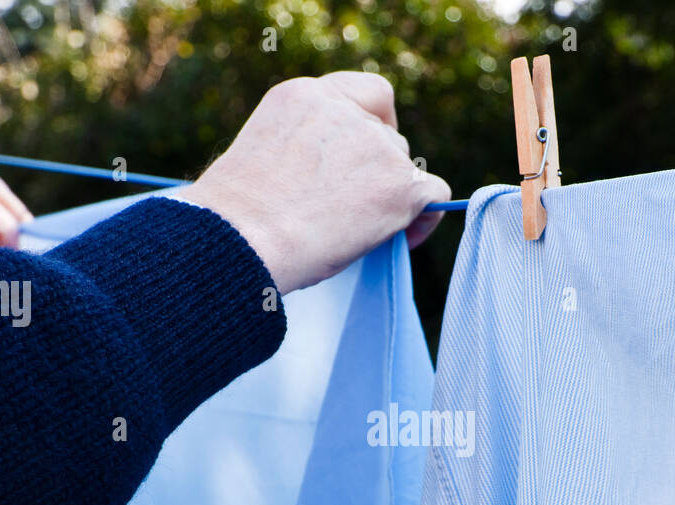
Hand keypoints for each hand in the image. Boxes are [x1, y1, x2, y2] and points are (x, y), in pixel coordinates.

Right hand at [180, 72, 451, 294]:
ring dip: (392, 196)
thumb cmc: (240, 219)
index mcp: (303, 96)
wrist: (242, 240)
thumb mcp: (267, 157)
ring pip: (406, 168)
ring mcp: (376, 144)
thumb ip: (307, 149)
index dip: (372, 124)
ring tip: (355, 231)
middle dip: (378, 171)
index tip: (362, 153)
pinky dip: (424, 218)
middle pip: (388, 136)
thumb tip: (341, 180)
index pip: (364, 94)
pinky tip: (401, 236)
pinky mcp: (399, 183)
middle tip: (353, 211)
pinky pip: (434, 194)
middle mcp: (343, 109)